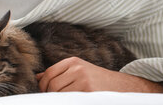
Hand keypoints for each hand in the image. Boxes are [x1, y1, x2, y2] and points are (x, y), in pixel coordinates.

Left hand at [36, 57, 162, 92]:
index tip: (45, 95)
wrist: (125, 87)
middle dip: (49, 96)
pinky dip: (69, 101)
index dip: (43, 87)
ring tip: (67, 99)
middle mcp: (77, 68)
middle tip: (55, 100)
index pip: (48, 74)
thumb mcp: (79, 71)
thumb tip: (37, 77)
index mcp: (73, 61)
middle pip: (51, 86)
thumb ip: (58, 74)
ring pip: (59, 94)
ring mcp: (84, 80)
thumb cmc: (99, 81)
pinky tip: (74, 101)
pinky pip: (70, 99)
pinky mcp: (89, 92)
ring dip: (59, 100)